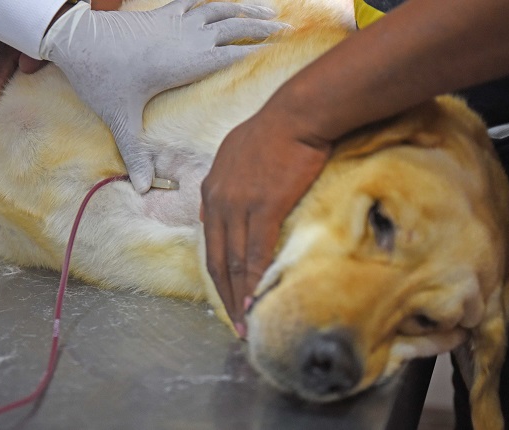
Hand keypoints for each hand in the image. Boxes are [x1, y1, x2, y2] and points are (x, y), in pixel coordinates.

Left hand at [40, 0, 288, 192]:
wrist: (77, 39)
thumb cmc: (102, 79)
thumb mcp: (120, 118)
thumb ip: (134, 153)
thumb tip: (142, 188)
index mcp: (187, 63)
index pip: (233, 55)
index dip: (260, 52)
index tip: (284, 50)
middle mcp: (187, 38)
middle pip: (233, 28)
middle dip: (261, 28)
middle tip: (286, 28)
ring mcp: (175, 21)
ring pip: (219, 8)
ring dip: (244, 8)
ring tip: (267, 9)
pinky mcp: (161, 12)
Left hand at [200, 106, 332, 336]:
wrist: (297, 114)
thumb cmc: (275, 130)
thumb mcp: (235, 152)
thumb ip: (224, 183)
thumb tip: (214, 211)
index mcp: (212, 189)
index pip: (212, 242)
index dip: (219, 273)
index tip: (228, 296)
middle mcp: (218, 200)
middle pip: (217, 258)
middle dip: (225, 294)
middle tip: (235, 323)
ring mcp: (238, 204)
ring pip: (234, 261)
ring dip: (239, 295)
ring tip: (246, 323)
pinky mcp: (262, 207)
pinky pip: (255, 253)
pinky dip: (253, 280)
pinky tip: (255, 299)